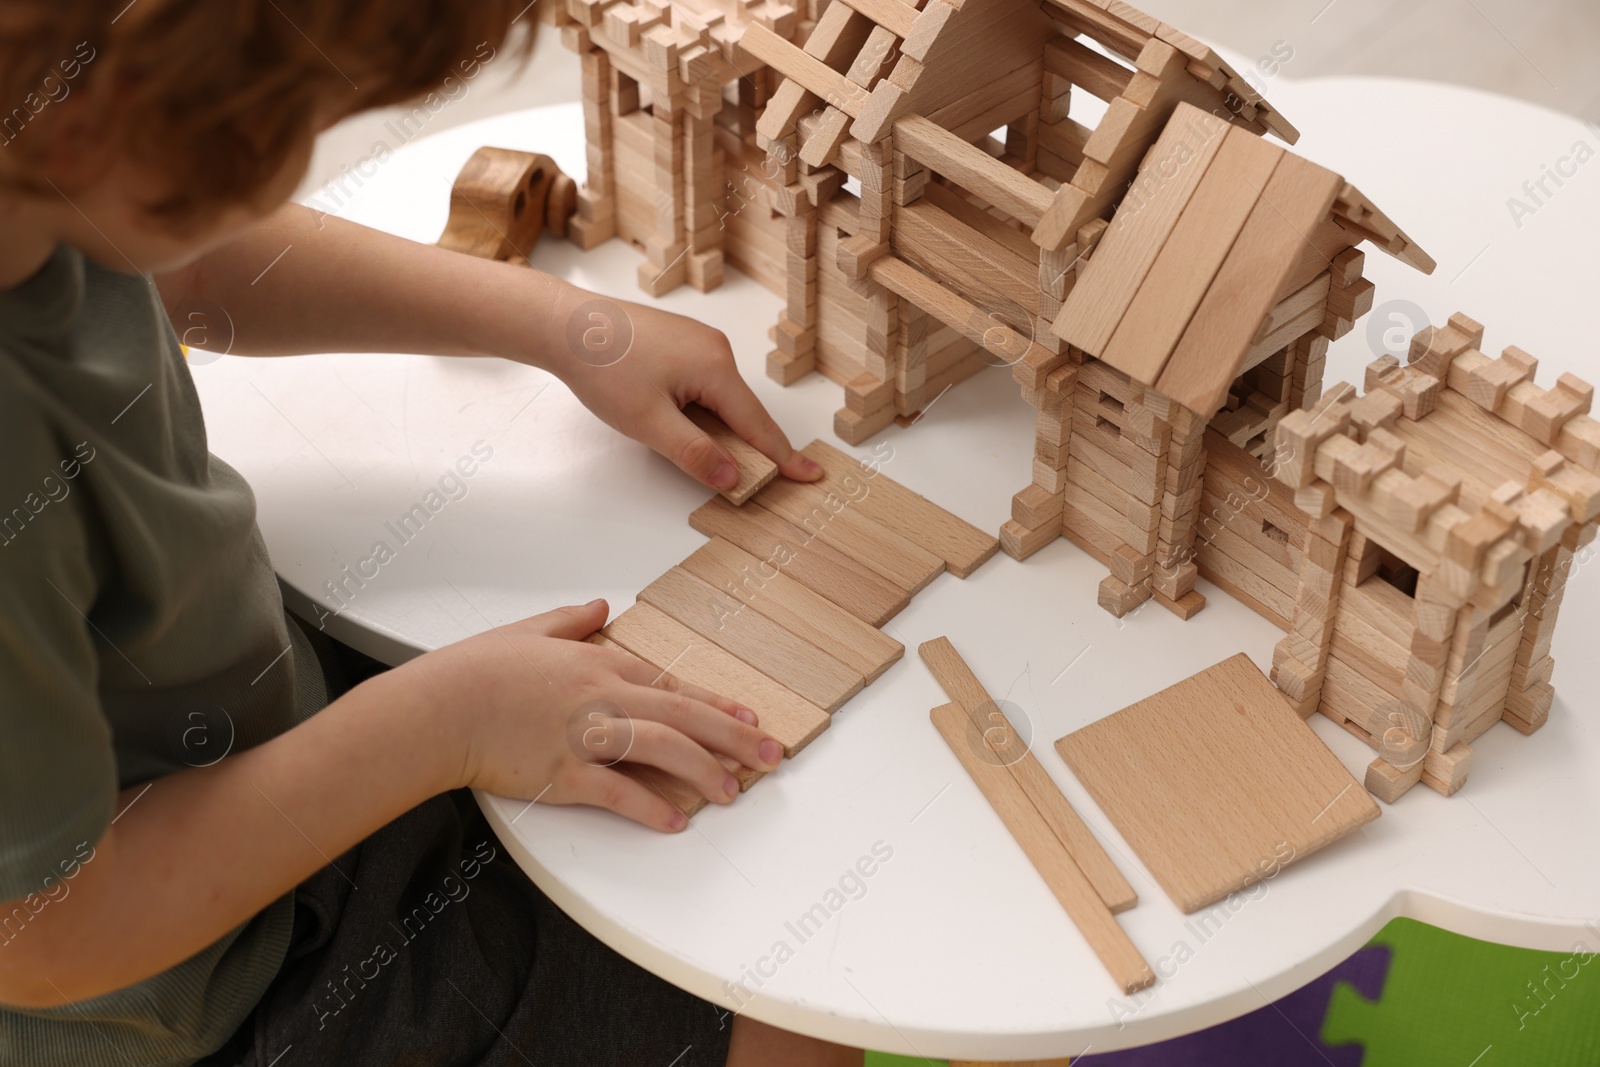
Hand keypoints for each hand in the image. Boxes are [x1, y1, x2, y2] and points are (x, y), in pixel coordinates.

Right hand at [395, 599, 783, 830]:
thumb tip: (601, 605)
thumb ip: (572, 620)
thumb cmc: (475, 671)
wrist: (438, 707)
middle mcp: (602, 698)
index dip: (715, 704)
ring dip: (704, 772)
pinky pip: (619, 792)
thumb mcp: (530, 630)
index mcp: (598, 664)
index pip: (672, 685)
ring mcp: (586, 736)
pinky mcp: (565, 774)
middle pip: (684, 715)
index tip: (748, 718)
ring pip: (663, 749)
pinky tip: (676, 821)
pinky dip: (651, 807)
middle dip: (734, 737)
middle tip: (770, 754)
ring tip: (733, 792)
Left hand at [547, 286, 822, 490]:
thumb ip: (695, 453)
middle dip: (742, 446)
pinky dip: (698, 408)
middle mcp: (715, 349)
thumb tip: (733, 478)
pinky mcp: (680, 341)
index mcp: (716, 368)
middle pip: (740, 412)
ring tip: (678, 441)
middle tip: (737, 478)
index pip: (758, 425)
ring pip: (719, 398)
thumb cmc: (603, 367)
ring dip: (712, 427)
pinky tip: (670, 416)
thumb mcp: (649, 423)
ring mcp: (698, 341)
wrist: (564, 325)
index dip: (784, 457)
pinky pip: (703, 383)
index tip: (811, 475)